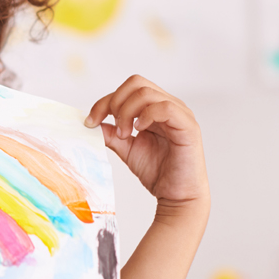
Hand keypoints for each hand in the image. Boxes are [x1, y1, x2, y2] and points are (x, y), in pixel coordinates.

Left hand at [85, 75, 208, 206]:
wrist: (176, 196)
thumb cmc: (157, 171)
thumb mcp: (125, 148)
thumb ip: (111, 133)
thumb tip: (91, 122)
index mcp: (154, 108)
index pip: (126, 89)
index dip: (103, 102)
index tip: (90, 122)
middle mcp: (168, 105)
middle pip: (135, 83)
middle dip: (115, 103)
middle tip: (113, 129)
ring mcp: (180, 114)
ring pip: (146, 93)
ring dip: (127, 112)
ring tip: (124, 135)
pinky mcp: (188, 126)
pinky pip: (165, 108)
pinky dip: (146, 115)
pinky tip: (139, 130)